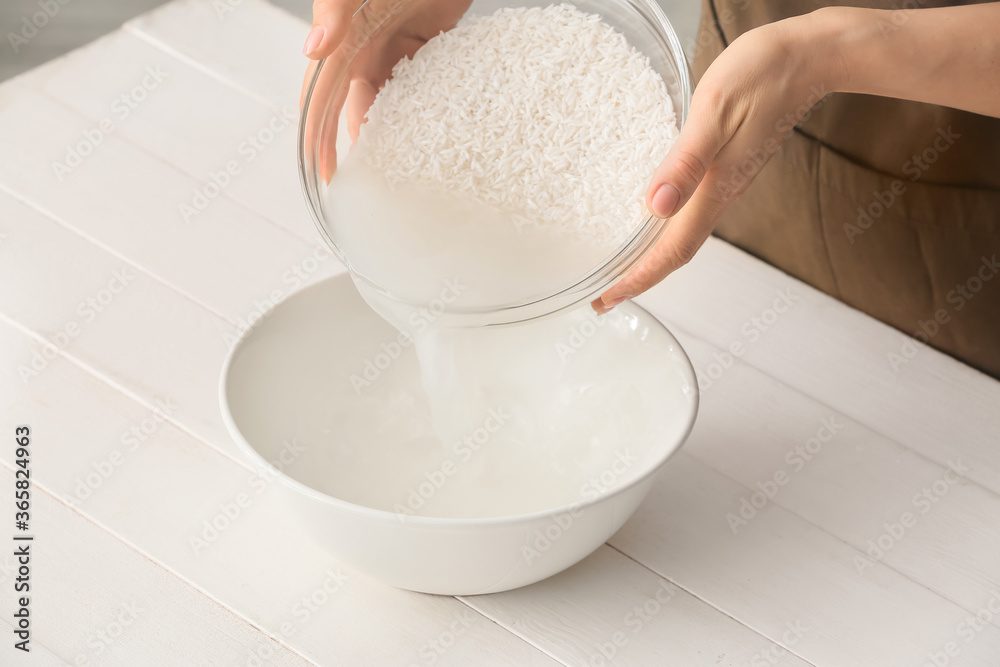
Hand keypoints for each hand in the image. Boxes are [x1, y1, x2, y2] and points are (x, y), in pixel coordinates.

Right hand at [301, 0, 470, 179]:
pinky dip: (424, 103)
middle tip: (369, 178)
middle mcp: (364, 43)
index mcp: (340, 35)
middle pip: (356, 102)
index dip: (319, 132)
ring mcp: (396, 42)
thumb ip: (332, 9)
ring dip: (392, 127)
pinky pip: (422, 80)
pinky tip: (432, 127)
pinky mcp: (426, 39)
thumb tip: (312, 51)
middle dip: (358, 139)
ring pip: (390, 97)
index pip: (323, 93)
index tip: (325, 170)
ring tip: (401, 162)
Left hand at [593, 11, 839, 313]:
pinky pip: (689, 211)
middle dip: (637, 278)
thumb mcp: (714, 113)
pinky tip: (648, 218)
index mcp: (714, 190)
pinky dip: (662, 227)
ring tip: (617, 266)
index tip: (604, 300)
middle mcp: (720, 196)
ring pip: (681, 234)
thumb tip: (656, 207)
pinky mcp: (725, 168)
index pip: (670, 252)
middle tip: (601, 296)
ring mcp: (725, 184)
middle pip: (674, 253)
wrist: (809, 59)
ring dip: (649, 256)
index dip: (637, 280)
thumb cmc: (762, 77)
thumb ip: (685, 162)